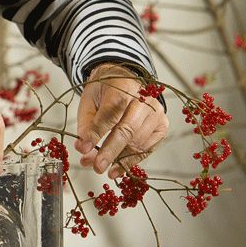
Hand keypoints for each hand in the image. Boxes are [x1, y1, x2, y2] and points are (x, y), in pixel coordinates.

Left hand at [75, 62, 168, 179]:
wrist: (125, 79)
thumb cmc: (106, 91)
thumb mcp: (89, 100)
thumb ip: (86, 123)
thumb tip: (83, 148)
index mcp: (122, 86)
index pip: (110, 113)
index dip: (96, 133)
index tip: (83, 148)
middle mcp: (144, 99)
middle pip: (127, 129)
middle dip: (110, 151)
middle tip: (97, 166)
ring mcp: (156, 112)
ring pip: (138, 142)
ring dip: (118, 159)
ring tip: (100, 166)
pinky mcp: (162, 125)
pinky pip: (147, 148)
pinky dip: (130, 161)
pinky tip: (117, 168)